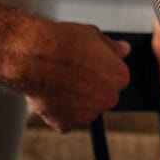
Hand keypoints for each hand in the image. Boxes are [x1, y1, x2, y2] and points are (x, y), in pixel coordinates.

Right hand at [8, 20, 130, 131]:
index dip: (98, 71)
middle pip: (100, 97)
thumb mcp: (93, 35)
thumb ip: (112, 47)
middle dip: (88, 89)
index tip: (84, 65)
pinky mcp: (66, 125)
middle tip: (69, 74)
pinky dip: (55, 112)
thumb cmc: (62, 43)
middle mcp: (108, 99)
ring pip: (82, 110)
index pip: (114, 79)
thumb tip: (125, 50)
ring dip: (72, 101)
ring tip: (55, 82)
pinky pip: (63, 120)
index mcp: (119, 77)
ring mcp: (87, 115)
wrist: (34, 55)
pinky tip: (48, 94)